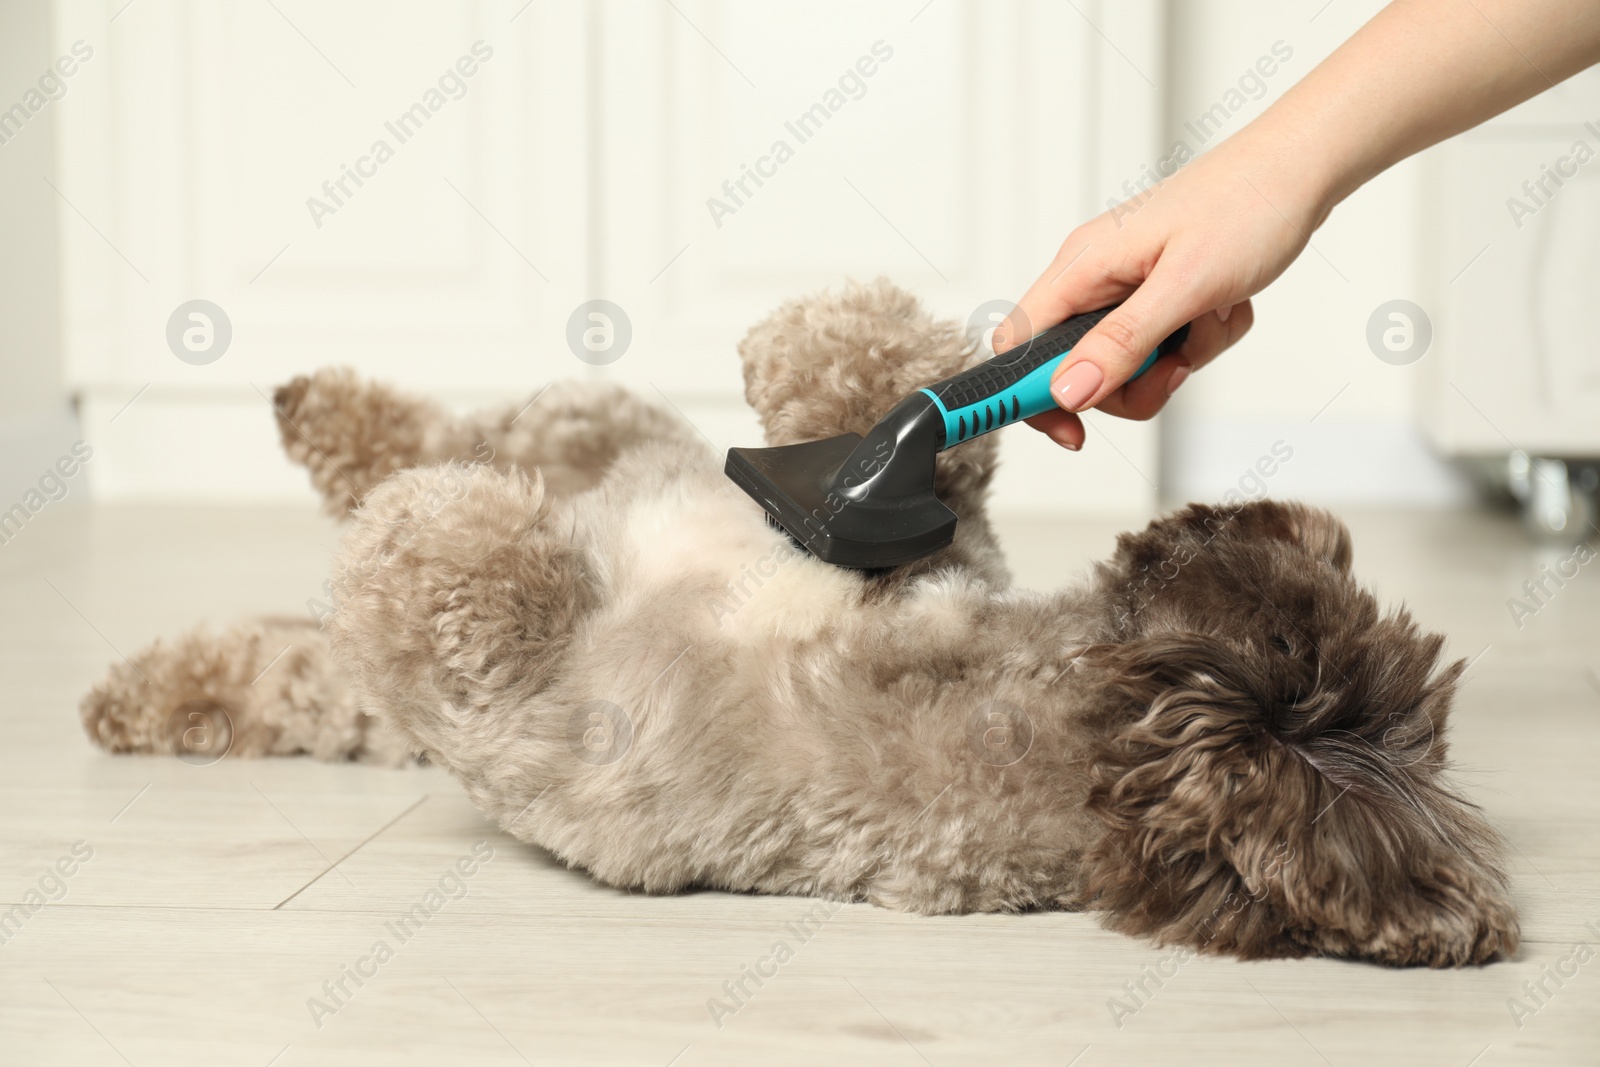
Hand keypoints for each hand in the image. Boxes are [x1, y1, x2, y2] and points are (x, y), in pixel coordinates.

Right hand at [996, 133, 1319, 448]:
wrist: (1298, 171)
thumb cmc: (1246, 205)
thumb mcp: (1183, 286)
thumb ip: (1121, 343)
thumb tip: (1067, 391)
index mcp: (1081, 266)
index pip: (1018, 346)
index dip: (1031, 395)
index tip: (1071, 430)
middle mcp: (1094, 278)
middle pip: (1076, 370)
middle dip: (1130, 383)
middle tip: (1174, 366)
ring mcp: (1125, 288)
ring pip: (1124, 366)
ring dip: (1175, 360)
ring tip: (1208, 319)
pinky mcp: (1156, 296)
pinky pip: (1161, 349)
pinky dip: (1198, 341)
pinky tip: (1221, 307)